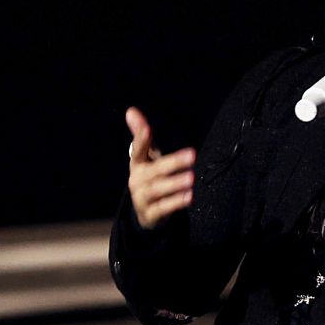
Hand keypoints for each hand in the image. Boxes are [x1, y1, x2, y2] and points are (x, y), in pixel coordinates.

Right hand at [125, 106, 195, 229]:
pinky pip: (163, 208)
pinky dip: (176, 203)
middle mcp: (137, 180)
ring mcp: (142, 198)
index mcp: (137, 164)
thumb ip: (142, 136)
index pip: (138, 149)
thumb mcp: (146, 157)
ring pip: (159, 190)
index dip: (141, 140)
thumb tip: (131, 110)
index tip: (147, 129)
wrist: (145, 212)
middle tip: (192, 155)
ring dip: (175, 184)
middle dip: (173, 162)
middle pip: (155, 170)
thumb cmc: (149, 177)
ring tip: (191, 178)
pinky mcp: (150, 214)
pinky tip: (189, 196)